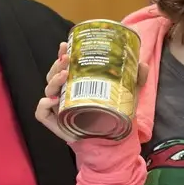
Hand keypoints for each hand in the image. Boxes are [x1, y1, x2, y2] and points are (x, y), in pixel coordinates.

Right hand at [35, 42, 149, 143]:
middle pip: (53, 75)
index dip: (62, 54)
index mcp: (76, 84)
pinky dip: (43, 105)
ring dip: (53, 79)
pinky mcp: (55, 123)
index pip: (64, 66)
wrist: (112, 140)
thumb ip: (136, 79)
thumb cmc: (114, 114)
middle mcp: (65, 93)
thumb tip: (142, 63)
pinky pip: (41, 113)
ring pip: (47, 88)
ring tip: (65, 75)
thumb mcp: (127, 94)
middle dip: (57, 65)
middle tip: (67, 59)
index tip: (65, 44)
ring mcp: (58, 108)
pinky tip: (51, 100)